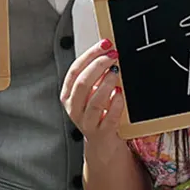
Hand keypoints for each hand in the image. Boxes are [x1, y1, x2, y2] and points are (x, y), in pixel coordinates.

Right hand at [60, 39, 123, 161]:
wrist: (102, 145)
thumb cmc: (97, 113)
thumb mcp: (91, 92)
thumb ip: (95, 75)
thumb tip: (107, 50)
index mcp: (68, 94)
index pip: (75, 70)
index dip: (90, 55)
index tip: (104, 44)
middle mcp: (74, 108)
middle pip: (82, 83)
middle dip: (98, 66)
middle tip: (113, 56)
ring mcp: (86, 122)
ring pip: (94, 101)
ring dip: (106, 83)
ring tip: (116, 72)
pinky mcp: (102, 133)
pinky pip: (109, 117)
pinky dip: (116, 103)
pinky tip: (120, 94)